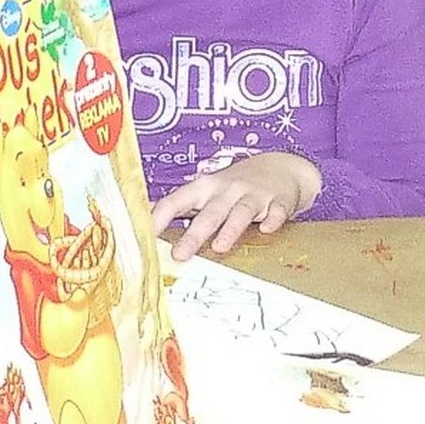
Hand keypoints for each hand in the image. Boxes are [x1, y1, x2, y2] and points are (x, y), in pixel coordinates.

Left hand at [151, 152, 320, 261]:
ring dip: (230, 228)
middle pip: (208, 212)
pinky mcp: (279, 201)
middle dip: (194, 233)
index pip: (176, 201)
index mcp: (204, 189)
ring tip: (220, 246)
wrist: (280, 167)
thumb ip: (178, 204)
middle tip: (179, 255)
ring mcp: (253, 195)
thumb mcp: (204, 190)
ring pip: (240, 212)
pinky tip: (267, 228)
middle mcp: (226, 190)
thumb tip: (144, 212)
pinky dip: (272, 218)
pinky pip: (276, 210)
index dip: (160, 218)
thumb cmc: (234, 186)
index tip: (145, 236)